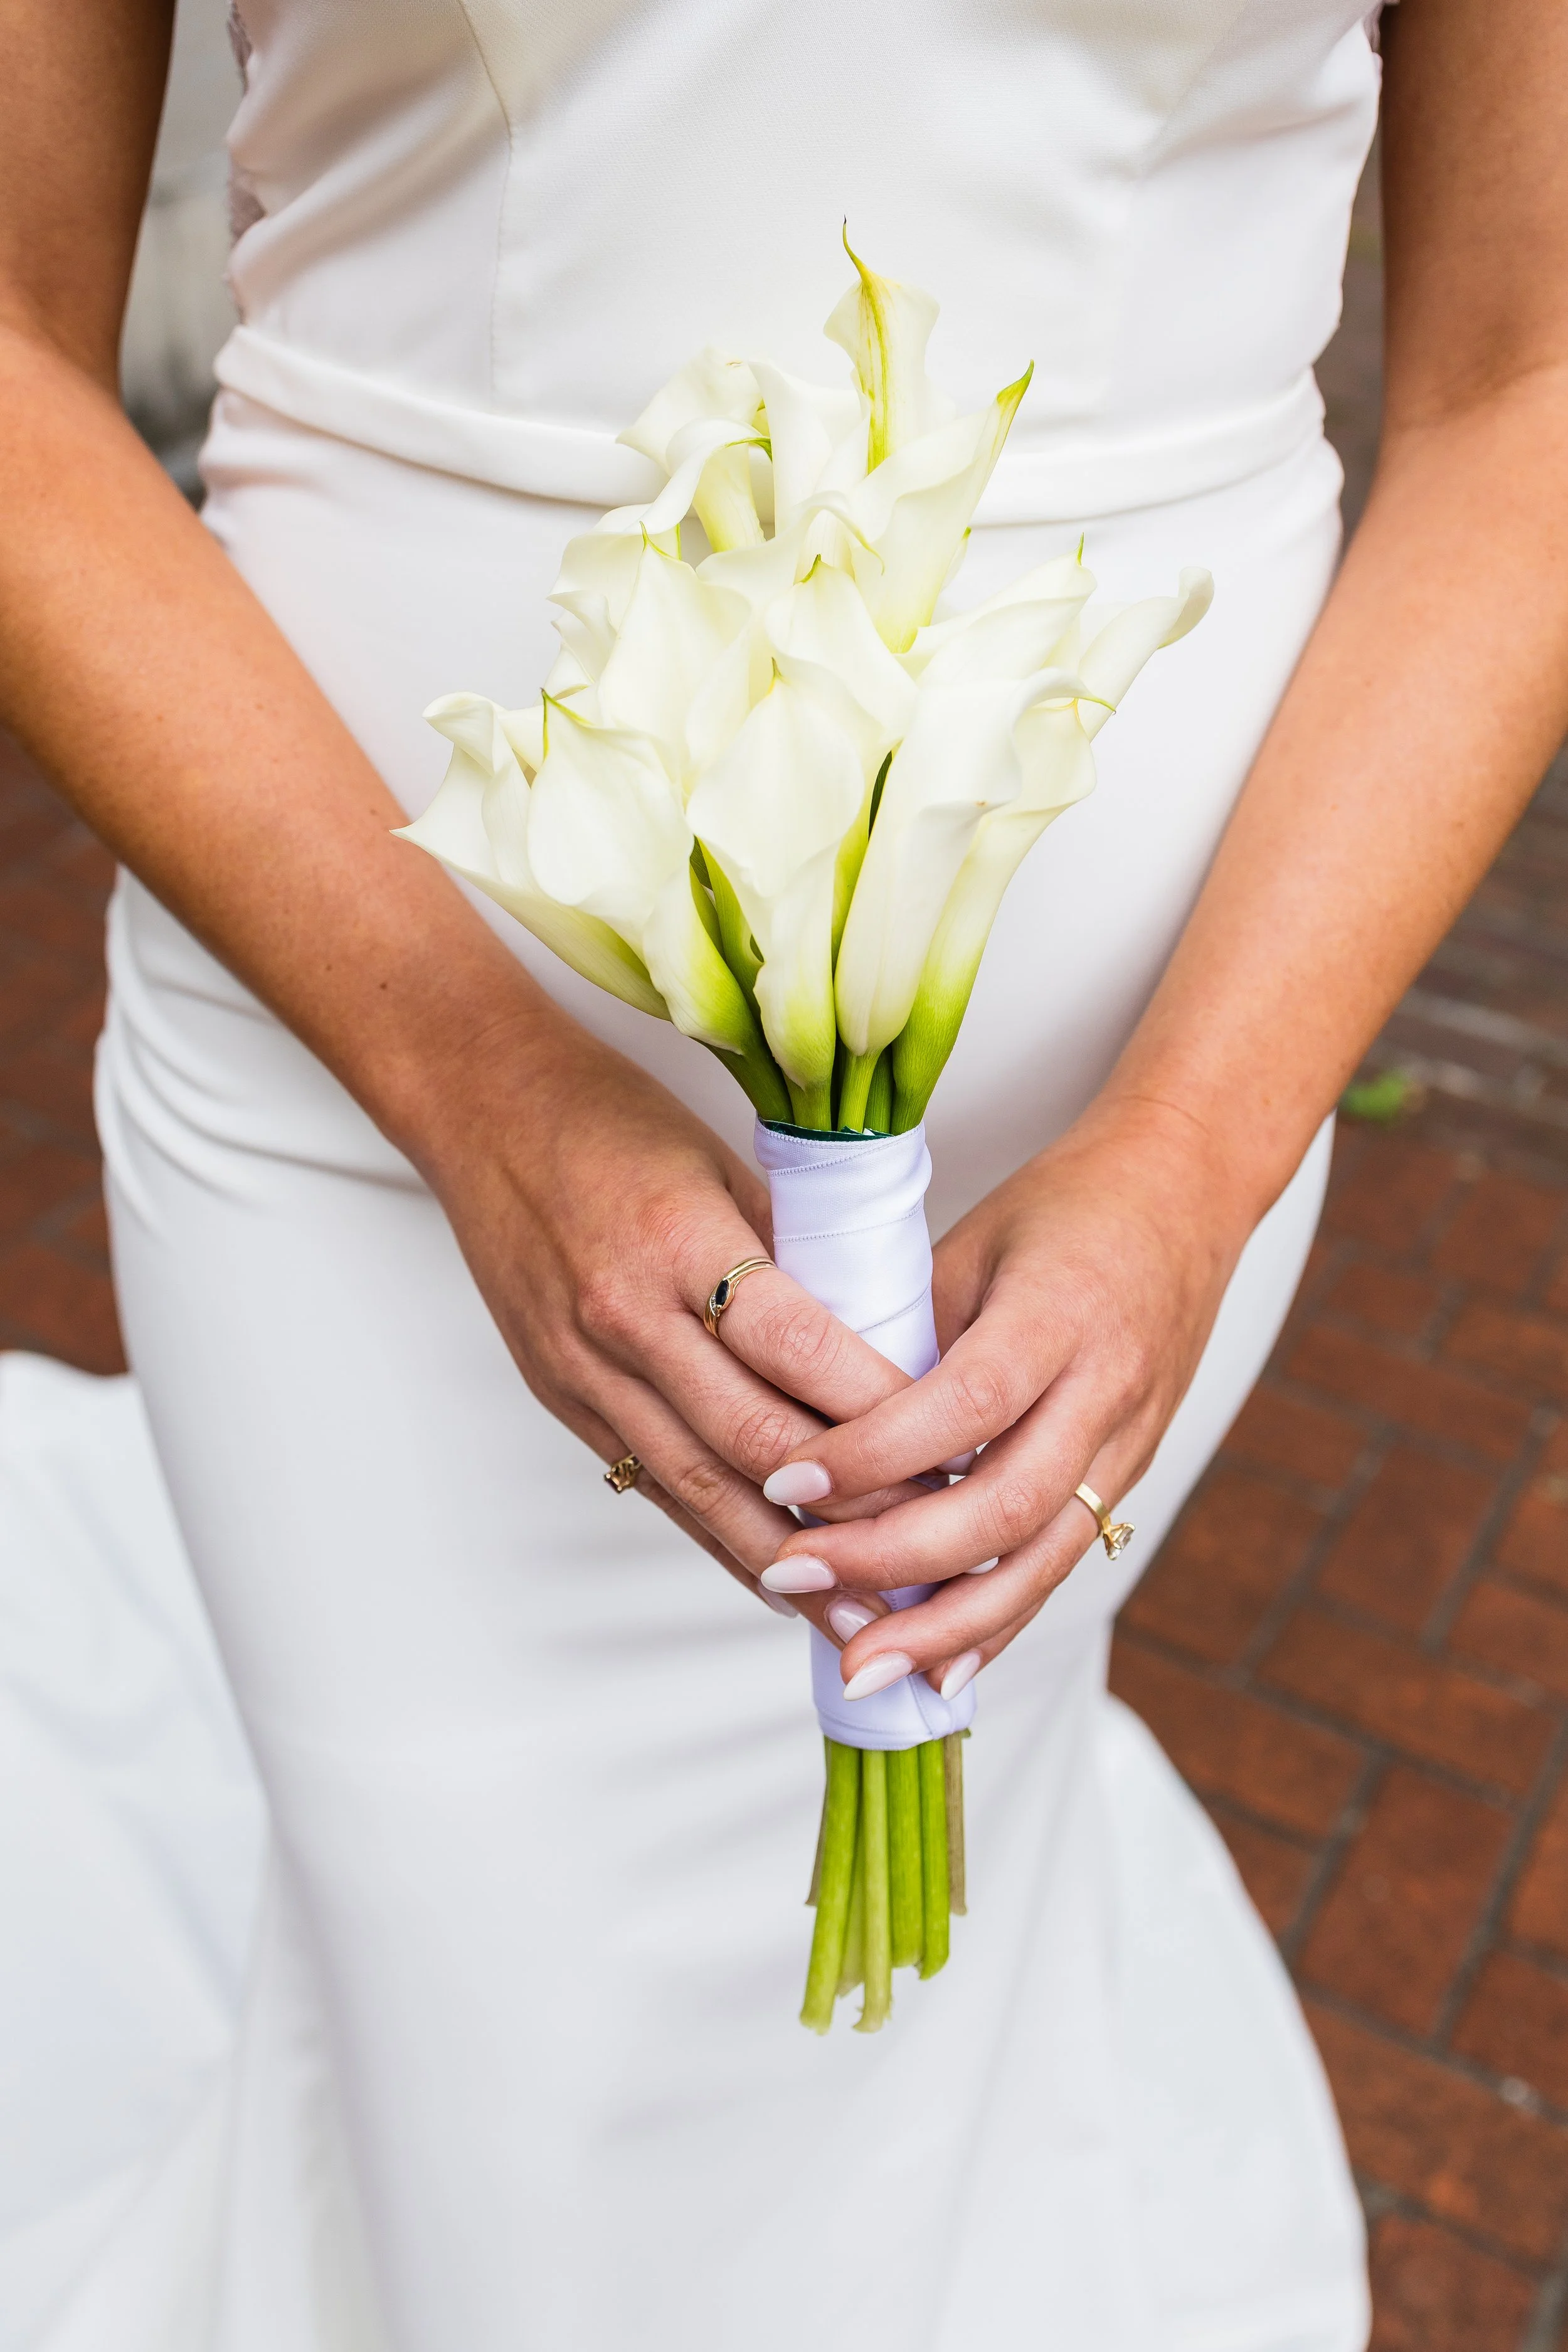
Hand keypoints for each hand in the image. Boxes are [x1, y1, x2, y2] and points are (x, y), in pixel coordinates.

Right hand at [419, 1005, 923, 1636]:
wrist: (480, 1107)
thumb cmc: (609, 1117)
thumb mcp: (724, 1164)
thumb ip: (796, 1257)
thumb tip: (881, 1343)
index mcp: (680, 1241)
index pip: (801, 1349)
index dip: (883, 1411)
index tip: (958, 1448)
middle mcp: (627, 1318)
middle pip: (757, 1440)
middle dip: (855, 1509)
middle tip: (935, 1554)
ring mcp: (586, 1368)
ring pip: (703, 1488)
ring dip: (790, 1563)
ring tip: (864, 1618)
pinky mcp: (562, 1398)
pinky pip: (655, 1486)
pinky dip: (721, 1539)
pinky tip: (778, 1581)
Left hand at [758, 1097, 1259, 1697]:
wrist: (1190, 1190)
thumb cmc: (1063, 1205)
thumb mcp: (973, 1241)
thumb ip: (904, 1328)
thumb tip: (807, 1414)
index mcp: (1061, 1312)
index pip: (965, 1404)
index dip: (875, 1454)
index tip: (787, 1482)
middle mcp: (1106, 1387)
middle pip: (1006, 1505)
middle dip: (895, 1561)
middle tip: (794, 1578)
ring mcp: (1130, 1439)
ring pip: (1042, 1559)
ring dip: (948, 1627)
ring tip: (861, 1670)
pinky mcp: (1131, 1471)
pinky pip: (1061, 1562)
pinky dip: (998, 1621)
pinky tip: (938, 1672)